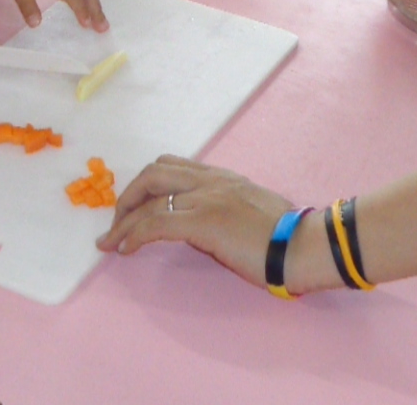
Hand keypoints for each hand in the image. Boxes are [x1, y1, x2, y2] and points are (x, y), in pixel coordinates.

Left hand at [97, 155, 292, 288]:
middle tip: (117, 224)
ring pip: (149, 198)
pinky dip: (134, 235)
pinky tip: (126, 250)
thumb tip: (199, 228)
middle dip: (127, 197)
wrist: (303, 246)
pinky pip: (156, 223)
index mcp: (222, 177)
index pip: (171, 167)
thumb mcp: (250, 211)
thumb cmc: (285, 237)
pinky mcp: (204, 221)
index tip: (133, 209)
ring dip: (124, 220)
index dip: (145, 186)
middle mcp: (211, 181)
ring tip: (112, 242)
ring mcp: (207, 198)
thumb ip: (222, 210)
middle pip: (153, 173)